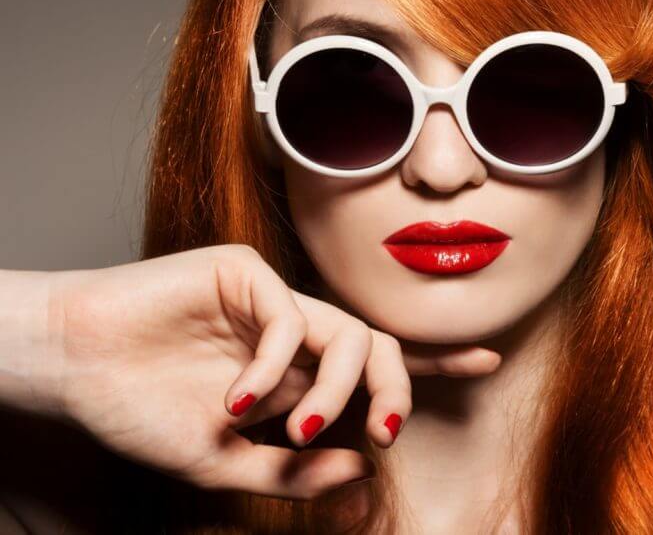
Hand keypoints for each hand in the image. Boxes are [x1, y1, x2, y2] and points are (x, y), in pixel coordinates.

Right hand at [43, 244, 501, 499]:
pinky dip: (273, 367)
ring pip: (345, 332)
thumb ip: (295, 471)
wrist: (75, 372)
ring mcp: (270, 299)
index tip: (487, 362)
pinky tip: (239, 401)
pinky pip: (289, 317)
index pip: (376, 364)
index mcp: (297, 372)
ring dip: (336, 391)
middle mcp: (294, 331)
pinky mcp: (242, 273)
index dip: (430, 364)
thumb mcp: (227, 463)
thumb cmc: (143, 413)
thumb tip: (365, 468)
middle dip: (396, 386)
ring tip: (299, 432)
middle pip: (376, 346)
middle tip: (387, 429)